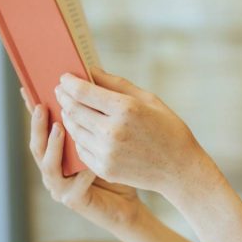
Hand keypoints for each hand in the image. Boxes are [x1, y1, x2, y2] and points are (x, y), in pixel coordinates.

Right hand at [22, 86, 141, 232]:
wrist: (149, 188)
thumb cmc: (131, 157)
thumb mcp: (115, 129)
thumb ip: (102, 106)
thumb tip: (90, 74)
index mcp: (61, 147)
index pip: (43, 125)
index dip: (34, 108)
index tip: (29, 89)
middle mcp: (56, 165)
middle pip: (37, 142)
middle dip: (38, 124)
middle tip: (43, 104)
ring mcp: (61, 184)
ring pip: (47, 164)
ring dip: (52, 145)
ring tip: (60, 127)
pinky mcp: (74, 199)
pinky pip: (73, 185)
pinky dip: (80, 173)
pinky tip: (89, 164)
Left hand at [53, 67, 207, 197]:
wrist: (180, 169)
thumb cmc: (168, 130)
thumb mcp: (150, 100)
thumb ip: (118, 85)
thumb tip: (91, 71)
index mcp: (126, 109)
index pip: (83, 91)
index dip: (69, 82)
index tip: (64, 78)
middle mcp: (113, 130)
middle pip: (73, 109)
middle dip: (64, 97)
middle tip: (61, 91)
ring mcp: (106, 152)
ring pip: (73, 129)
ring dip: (68, 116)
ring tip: (70, 109)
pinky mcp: (104, 168)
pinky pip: (80, 148)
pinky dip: (79, 137)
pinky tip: (83, 130)